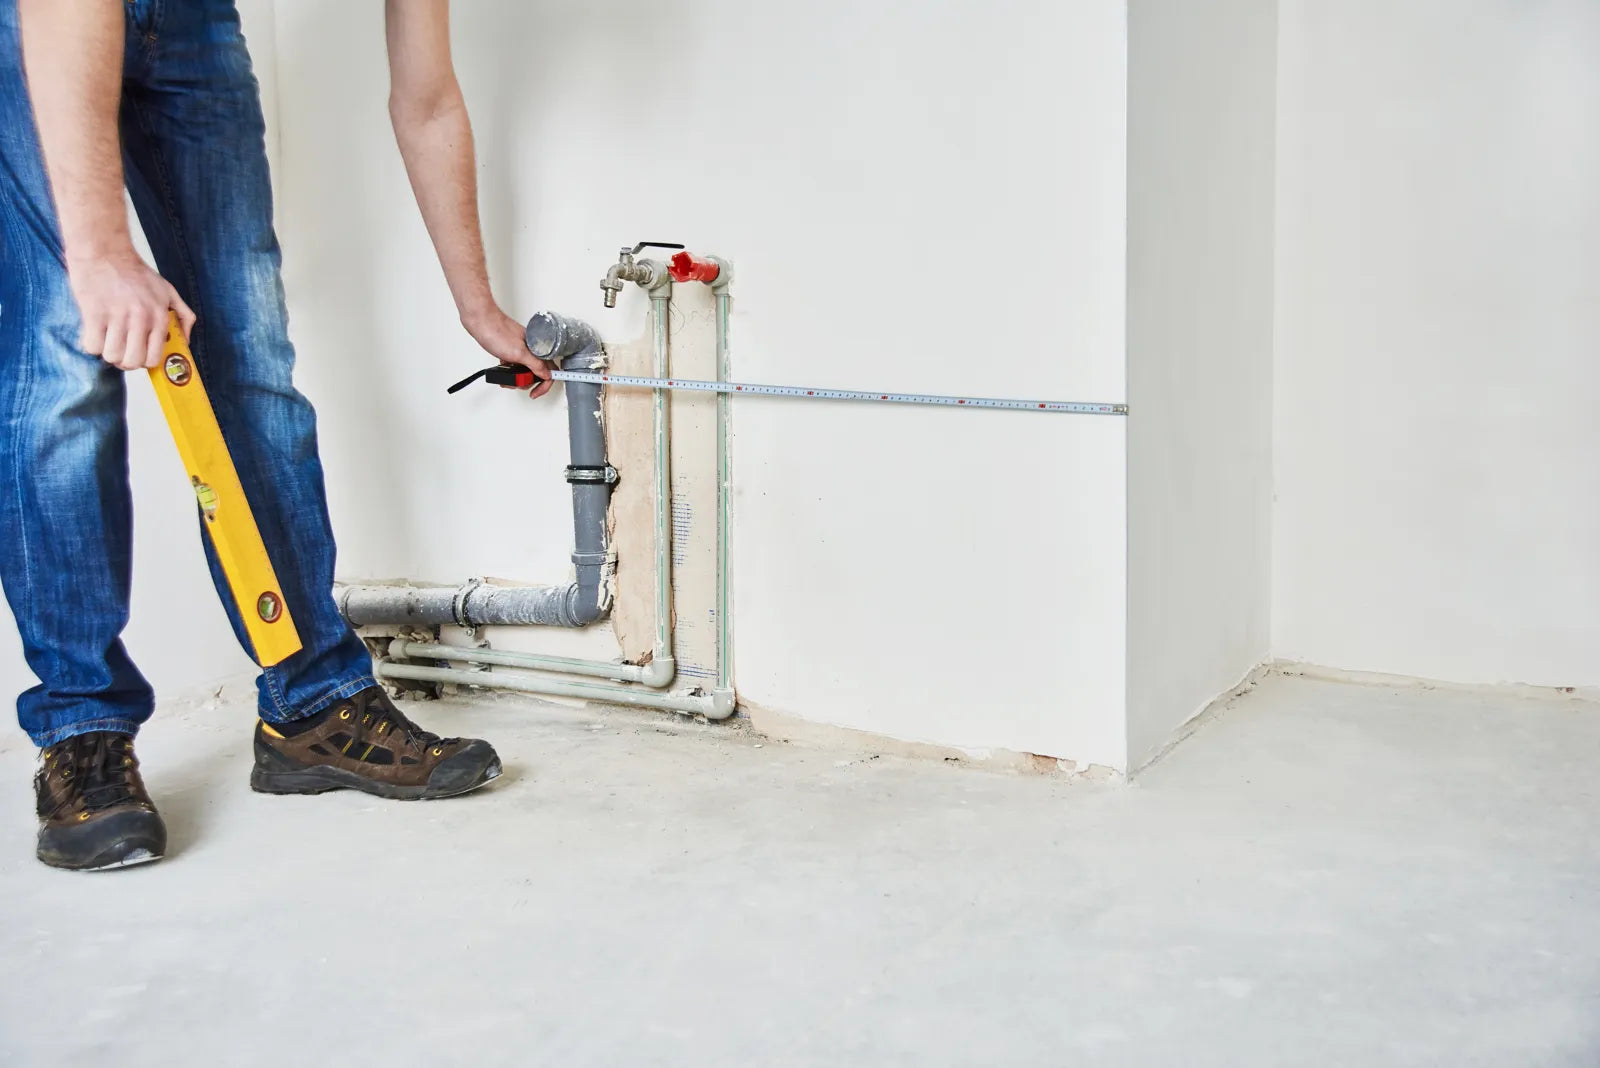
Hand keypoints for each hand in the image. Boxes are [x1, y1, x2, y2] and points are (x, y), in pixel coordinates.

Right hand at [67, 250, 195, 370]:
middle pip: (133, 362)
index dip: (144, 362)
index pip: (154, 357)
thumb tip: (186, 341)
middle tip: (120, 350)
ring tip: (107, 340)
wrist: (105, 250)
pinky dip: (91, 344)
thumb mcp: (168, 291)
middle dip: (125, 362)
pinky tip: (94, 332)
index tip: (137, 355)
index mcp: (159, 316)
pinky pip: (92, 346)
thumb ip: (183, 315)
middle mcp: (140, 318)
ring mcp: (117, 316)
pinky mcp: (94, 313)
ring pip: (112, 356)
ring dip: (107, 353)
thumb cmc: (135, 272)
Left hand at [464, 307, 554, 398]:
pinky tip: (504, 369)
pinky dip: (510, 370)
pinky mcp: (511, 349)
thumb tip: (547, 374)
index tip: (537, 392)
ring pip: (526, 369)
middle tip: (519, 383)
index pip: (550, 369)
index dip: (545, 384)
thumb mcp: (519, 353)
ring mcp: (521, 349)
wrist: (480, 321)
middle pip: (538, 371)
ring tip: (508, 378)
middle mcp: (531, 348)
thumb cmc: (497, 332)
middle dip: (528, 381)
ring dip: (518, 377)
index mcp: (537, 348)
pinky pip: (515, 364)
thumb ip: (535, 365)